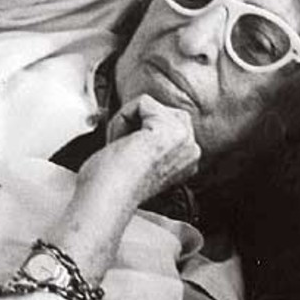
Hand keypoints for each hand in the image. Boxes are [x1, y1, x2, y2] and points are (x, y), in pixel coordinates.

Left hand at [77, 95, 200, 207]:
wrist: (107, 197)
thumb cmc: (113, 186)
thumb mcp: (142, 161)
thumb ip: (149, 142)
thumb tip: (137, 125)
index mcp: (188, 161)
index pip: (165, 124)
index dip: (139, 133)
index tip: (130, 156)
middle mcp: (192, 149)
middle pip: (160, 111)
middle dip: (135, 125)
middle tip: (123, 151)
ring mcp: (183, 137)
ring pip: (149, 106)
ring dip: (126, 123)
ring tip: (122, 149)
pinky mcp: (168, 125)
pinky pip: (141, 102)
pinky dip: (122, 119)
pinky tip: (121, 144)